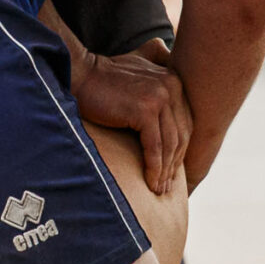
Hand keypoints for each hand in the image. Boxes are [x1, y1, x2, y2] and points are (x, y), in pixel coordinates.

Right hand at [71, 45, 191, 193]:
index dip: (180, 150)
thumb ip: (158, 89)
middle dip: (175, 164)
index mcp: (174, 81)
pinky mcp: (145, 110)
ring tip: (158, 189)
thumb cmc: (103, 82)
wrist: (79, 74)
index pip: (185, 123)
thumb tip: (168, 125)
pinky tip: (150, 182)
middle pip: (181, 135)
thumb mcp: (138, 78)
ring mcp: (160, 97)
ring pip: (169, 144)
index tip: (171, 171)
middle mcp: (172, 87)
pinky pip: (154, 147)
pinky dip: (154, 167)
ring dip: (165, 171)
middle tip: (167, 186)